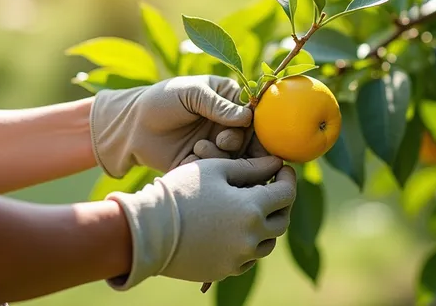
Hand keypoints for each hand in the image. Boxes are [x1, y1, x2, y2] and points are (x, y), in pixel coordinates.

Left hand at [90, 75, 266, 177]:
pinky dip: (209, 167)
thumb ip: (218, 104)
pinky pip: (219, 172)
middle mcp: (227, 125)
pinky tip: (191, 158)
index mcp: (228, 101)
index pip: (255, 114)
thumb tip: (248, 117)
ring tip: (200, 149)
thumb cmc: (160, 101)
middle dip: (241, 143)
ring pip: (238, 158)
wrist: (131, 127)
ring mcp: (218, 147)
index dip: (256, 124)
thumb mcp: (190, 94)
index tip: (245, 128)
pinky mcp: (206, 166)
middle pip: (252, 140)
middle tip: (223, 141)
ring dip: (223, 155)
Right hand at [104, 156, 296, 288]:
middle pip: (282, 221)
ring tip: (252, 210)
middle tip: (270, 189)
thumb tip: (276, 165)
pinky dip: (248, 243)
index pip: (287, 194)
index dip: (288, 178)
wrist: (147, 231)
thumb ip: (250, 167)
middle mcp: (251, 238)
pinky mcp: (225, 271)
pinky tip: (235, 229)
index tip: (283, 169)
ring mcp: (238, 258)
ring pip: (267, 243)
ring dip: (266, 225)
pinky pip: (247, 258)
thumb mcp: (215, 169)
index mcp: (252, 209)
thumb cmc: (180, 192)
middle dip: (281, 203)